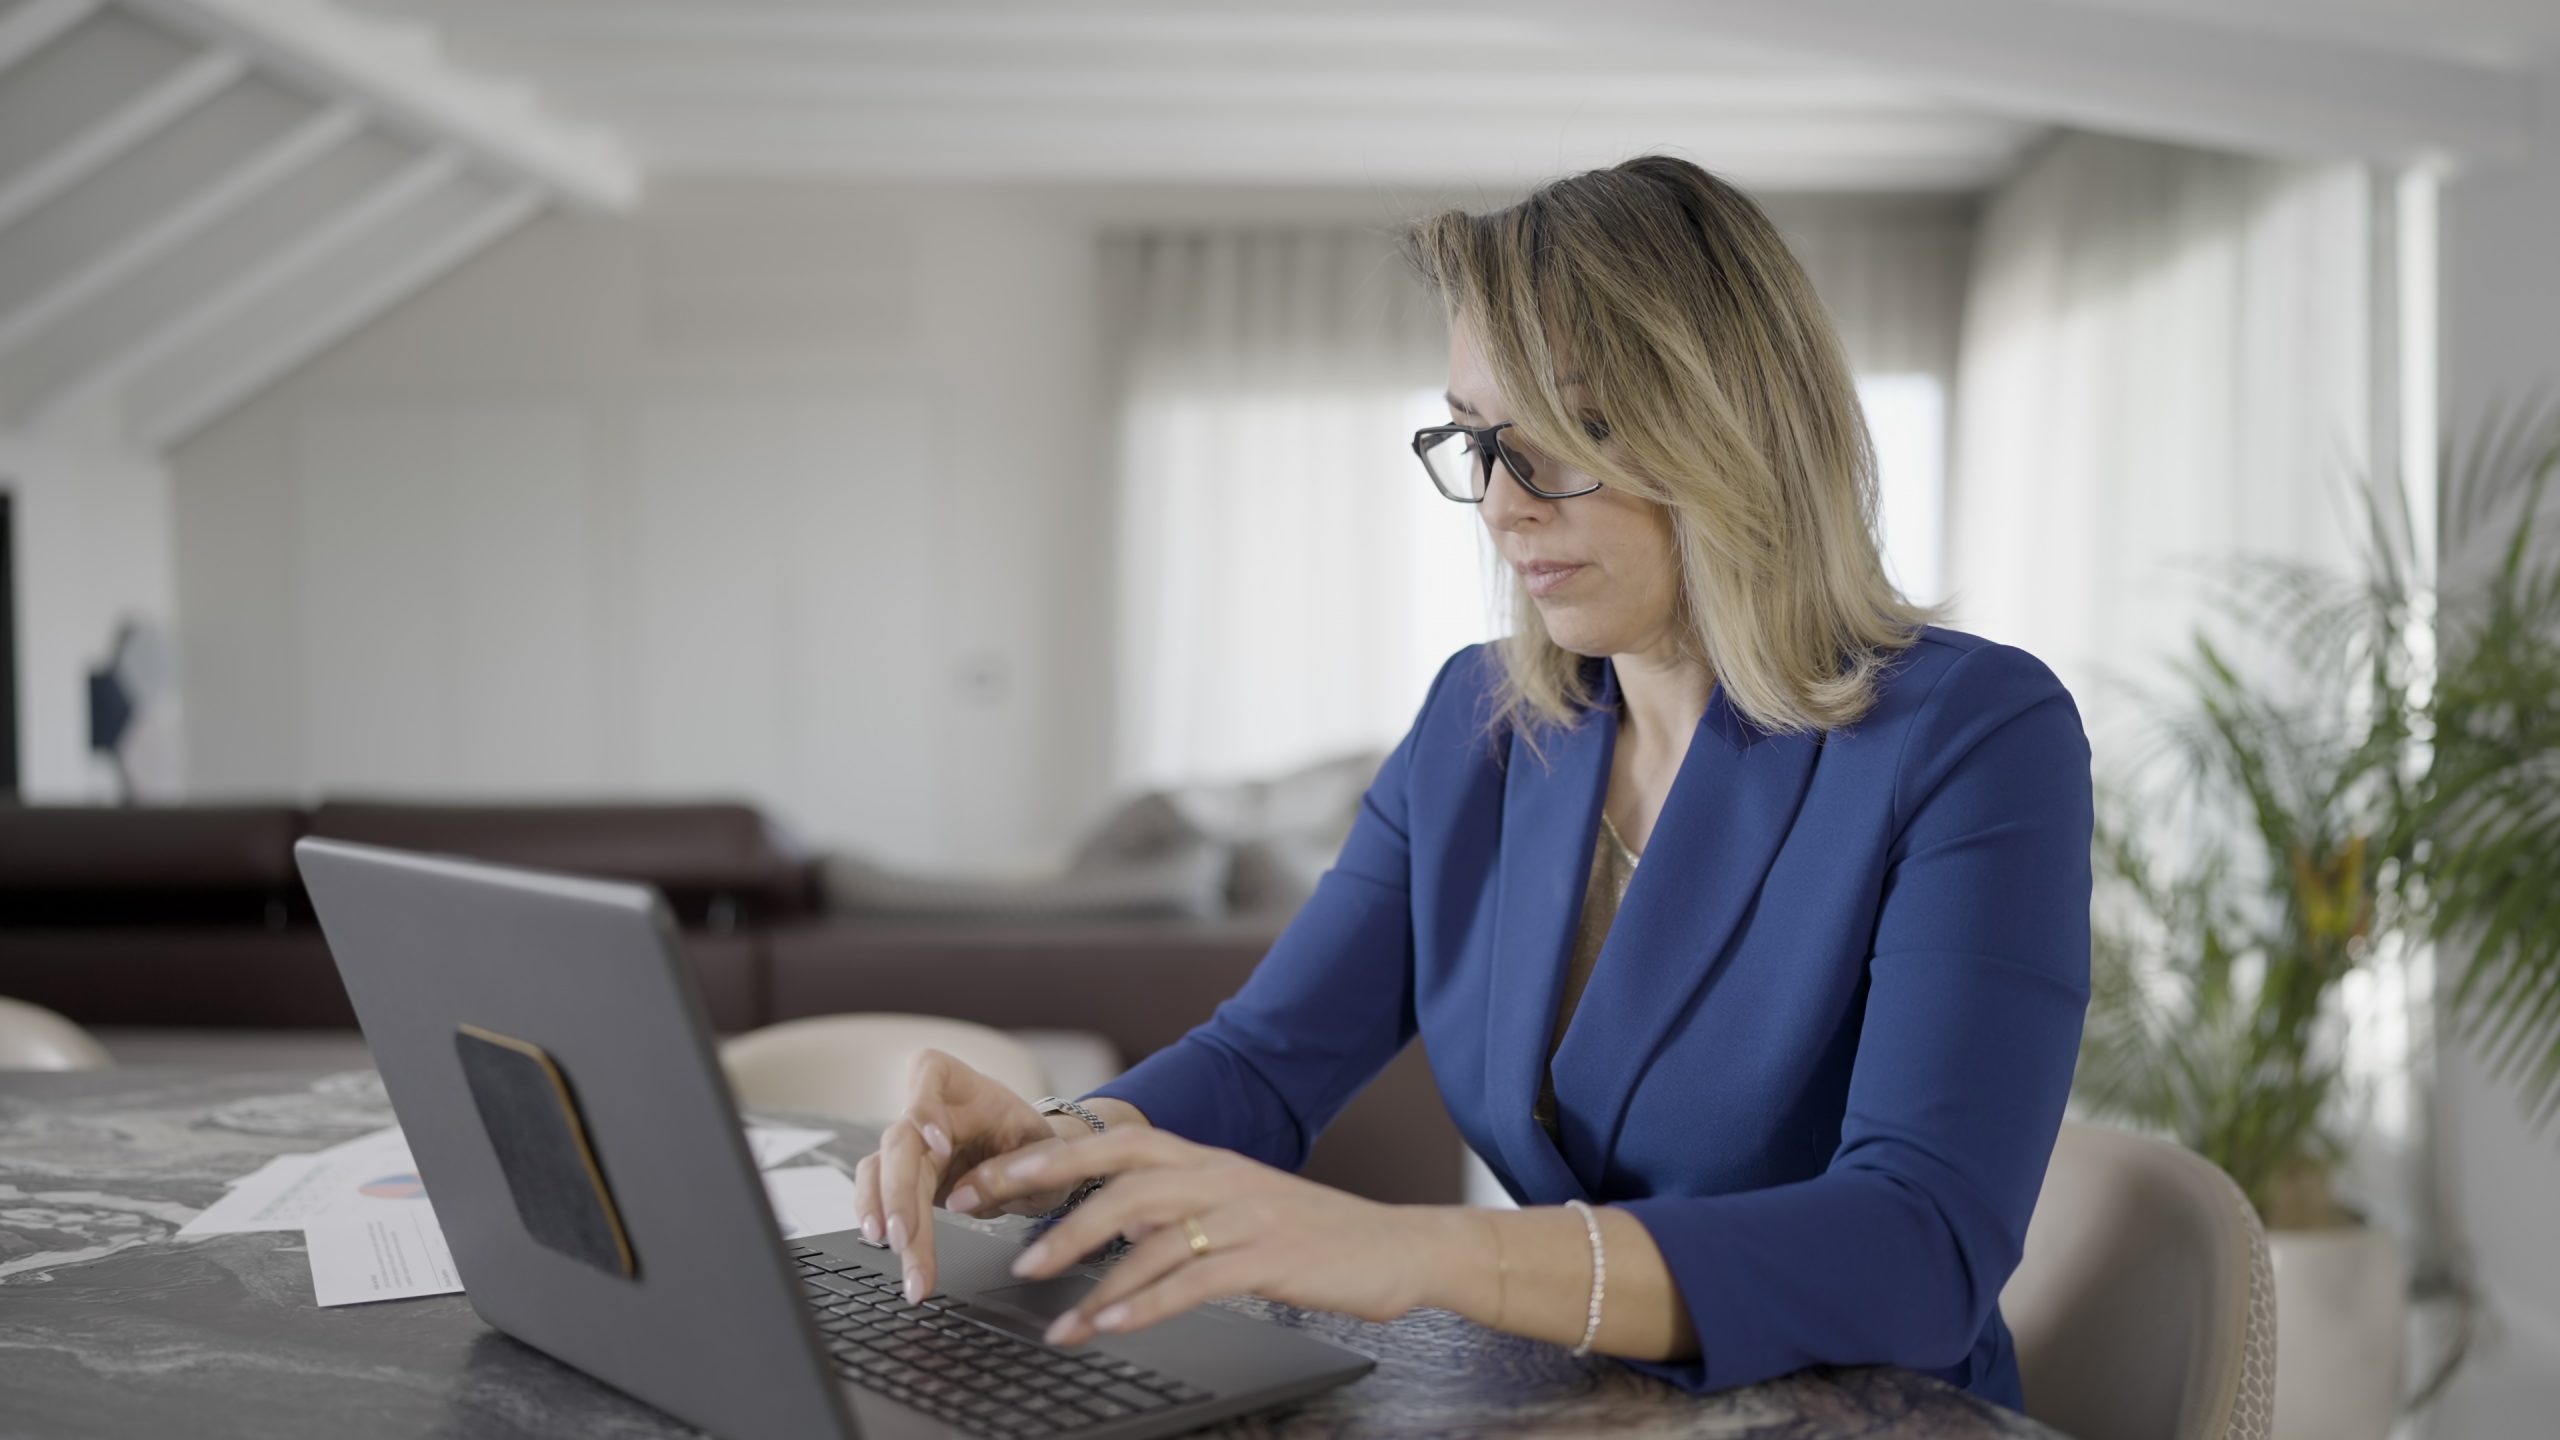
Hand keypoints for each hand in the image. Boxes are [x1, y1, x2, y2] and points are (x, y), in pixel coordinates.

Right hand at [851, 1049, 1083, 1302]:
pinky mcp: (905, 1178)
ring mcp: (913, 1146)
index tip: (939, 1144)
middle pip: (900, 1139)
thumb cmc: (1036, 1148)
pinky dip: (880, 1221)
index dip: (925, 1106)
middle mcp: (930, 1112)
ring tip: (898, 1251)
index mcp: (967, 1089)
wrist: (1036, 1166)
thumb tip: (961, 1200)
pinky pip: (878, 1194)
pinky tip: (888, 1250)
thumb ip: (1011, 1170)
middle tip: (904, 1235)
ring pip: (880, 1172)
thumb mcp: (1045, 1156)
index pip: (930, 1072)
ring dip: (885, 1215)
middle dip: (898, 1190)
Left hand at [993, 1126, 1426, 1347]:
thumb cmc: (1315, 1235)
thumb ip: (1181, 1208)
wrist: (1399, 1248)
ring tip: (1055, 1315)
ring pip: (1153, 1234)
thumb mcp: (1241, 1207)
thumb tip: (1109, 1222)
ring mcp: (1247, 1215)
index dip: (1058, 1155)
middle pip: (1125, 1179)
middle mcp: (1222, 1177)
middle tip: (1009, 1245)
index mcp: (1210, 1160)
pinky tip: (1114, 1326)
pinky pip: (1195, 1279)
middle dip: (1058, 1209)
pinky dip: (1147, 1304)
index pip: (1121, 1142)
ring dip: (1096, 1277)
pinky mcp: (1271, 1258)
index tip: (1001, 1177)